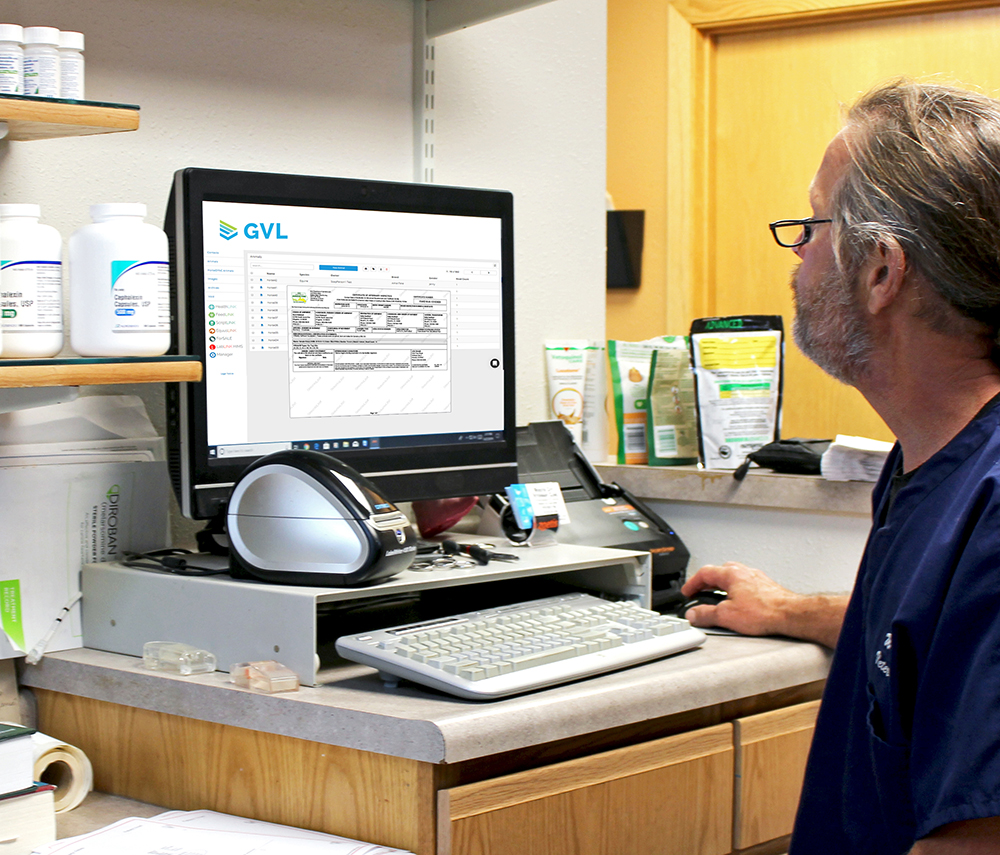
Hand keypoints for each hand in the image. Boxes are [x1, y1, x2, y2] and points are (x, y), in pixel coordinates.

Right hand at [681, 562, 847, 647]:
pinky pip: (746, 586)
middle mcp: (744, 572)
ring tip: (719, 599)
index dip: (692, 583)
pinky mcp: (767, 588)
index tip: (687, 592)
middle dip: (708, 582)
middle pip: (720, 572)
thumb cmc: (764, 612)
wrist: (791, 615)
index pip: (705, 573)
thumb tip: (693, 614)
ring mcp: (757, 579)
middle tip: (700, 592)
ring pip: (734, 578)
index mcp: (731, 574)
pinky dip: (737, 592)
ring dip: (723, 587)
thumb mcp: (727, 616)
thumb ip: (706, 615)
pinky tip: (740, 604)